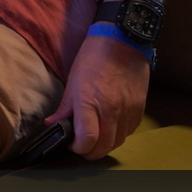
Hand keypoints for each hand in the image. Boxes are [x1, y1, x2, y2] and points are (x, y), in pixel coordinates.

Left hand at [49, 33, 149, 159]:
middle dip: (90, 151)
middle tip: (82, 144)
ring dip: (105, 144)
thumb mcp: (73, 81)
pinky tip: (111, 126)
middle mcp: (111, 110)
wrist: (123, 41)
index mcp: (90, 102)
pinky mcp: (140, 108)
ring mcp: (128, 110)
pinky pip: (129, 132)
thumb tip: (51, 125)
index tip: (72, 143)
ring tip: (96, 136)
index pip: (86, 140)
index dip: (77, 148)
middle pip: (103, 147)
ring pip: (118, 142)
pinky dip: (119, 134)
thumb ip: (64, 108)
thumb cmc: (94, 58)